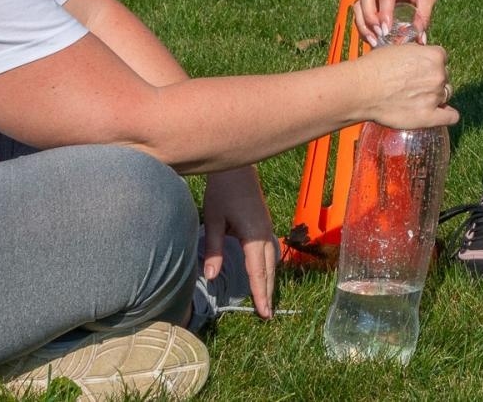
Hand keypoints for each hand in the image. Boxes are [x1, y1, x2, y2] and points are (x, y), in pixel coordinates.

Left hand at [200, 166, 278, 317]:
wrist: (237, 167)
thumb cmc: (222, 191)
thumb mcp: (213, 219)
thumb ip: (213, 249)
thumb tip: (210, 277)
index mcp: (253, 235)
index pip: (258, 272)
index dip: (260, 294)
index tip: (264, 313)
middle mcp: (265, 234)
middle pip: (269, 269)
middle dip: (268, 292)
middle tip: (267, 314)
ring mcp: (267, 228)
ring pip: (272, 260)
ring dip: (269, 279)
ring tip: (266, 298)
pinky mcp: (264, 224)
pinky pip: (270, 250)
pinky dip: (268, 265)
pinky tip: (263, 271)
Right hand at [355, 0, 441, 42]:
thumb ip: (423, 17)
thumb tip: (419, 40)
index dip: (384, 12)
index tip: (386, 30)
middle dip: (369, 18)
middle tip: (380, 35)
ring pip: (359, 4)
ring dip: (363, 23)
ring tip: (374, 40)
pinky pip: (360, 10)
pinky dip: (363, 24)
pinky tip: (372, 37)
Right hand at [356, 39, 459, 130]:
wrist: (361, 88)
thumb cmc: (375, 66)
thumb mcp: (399, 48)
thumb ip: (416, 53)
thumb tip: (422, 56)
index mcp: (434, 56)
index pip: (442, 58)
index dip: (430, 63)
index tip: (419, 68)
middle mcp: (439, 75)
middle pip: (444, 76)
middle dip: (432, 79)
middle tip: (413, 84)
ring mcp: (435, 96)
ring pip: (445, 94)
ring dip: (435, 96)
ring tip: (417, 98)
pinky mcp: (429, 116)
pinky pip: (450, 117)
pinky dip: (447, 115)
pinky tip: (440, 113)